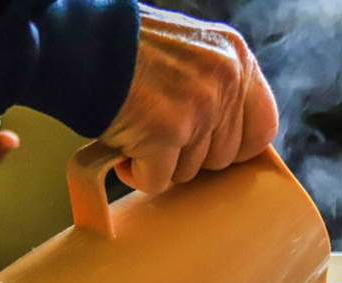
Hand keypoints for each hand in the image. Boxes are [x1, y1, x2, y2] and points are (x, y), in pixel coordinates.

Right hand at [99, 5, 278, 193]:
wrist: (78, 42)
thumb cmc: (126, 49)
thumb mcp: (190, 48)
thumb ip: (216, 83)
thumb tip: (226, 133)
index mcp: (236, 58)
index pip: (263, 128)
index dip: (235, 148)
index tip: (210, 149)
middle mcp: (225, 81)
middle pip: (222, 157)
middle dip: (188, 154)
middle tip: (158, 130)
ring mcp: (198, 109)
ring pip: (189, 172)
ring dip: (160, 162)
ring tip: (137, 129)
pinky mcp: (166, 134)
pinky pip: (159, 181)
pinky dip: (137, 173)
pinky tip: (124, 147)